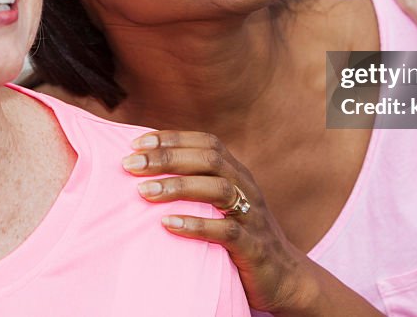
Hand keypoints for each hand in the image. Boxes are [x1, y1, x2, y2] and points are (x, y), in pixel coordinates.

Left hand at [122, 130, 322, 313]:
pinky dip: (197, 225)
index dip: (173, 138)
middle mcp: (247, 188)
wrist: (285, 277)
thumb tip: (149, 173)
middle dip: (168, 158)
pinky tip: (169, 224)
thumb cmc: (241, 237)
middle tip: (130, 164)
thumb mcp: (223, 205)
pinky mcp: (254, 246)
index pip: (207, 142)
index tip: (137, 143)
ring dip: (178, 187)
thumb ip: (198, 186)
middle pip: (209, 159)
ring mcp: (253, 216)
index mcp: (238, 174)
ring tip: (144, 191)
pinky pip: (226, 230)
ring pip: (218, 189)